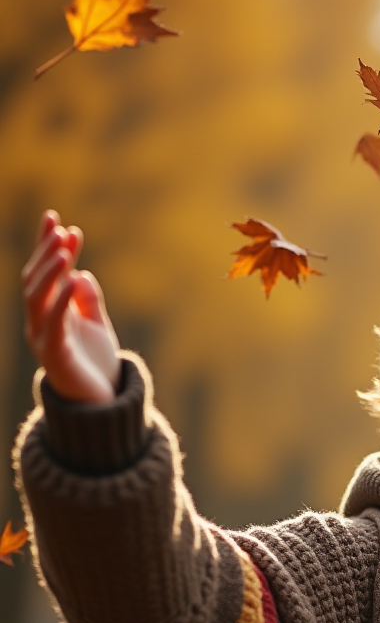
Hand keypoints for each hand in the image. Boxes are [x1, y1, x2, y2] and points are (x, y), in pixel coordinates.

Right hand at [22, 210, 120, 402]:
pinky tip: (72, 279)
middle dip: (46, 252)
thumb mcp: (97, 326)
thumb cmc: (96, 364)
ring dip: (50, 270)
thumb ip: (88, 301)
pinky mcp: (55, 353)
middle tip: (60, 228)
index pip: (44, 273)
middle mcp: (39, 321)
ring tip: (63, 247)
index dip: (47, 246)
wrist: (100, 404)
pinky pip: (53, 322)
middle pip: (36, 279)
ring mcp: (43, 337)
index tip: (57, 219)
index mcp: (49, 312)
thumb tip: (83, 274)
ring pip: (37, 297)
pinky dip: (61, 299)